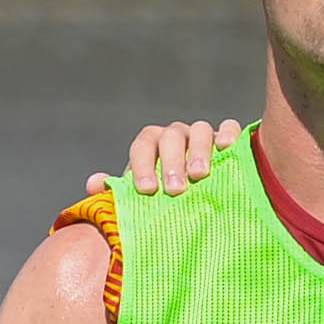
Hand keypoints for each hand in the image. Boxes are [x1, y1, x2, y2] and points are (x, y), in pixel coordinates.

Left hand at [113, 116, 247, 193]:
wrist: (192, 196)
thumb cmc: (160, 197)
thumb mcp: (137, 197)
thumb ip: (115, 191)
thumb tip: (95, 183)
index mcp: (150, 144)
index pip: (142, 146)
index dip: (143, 166)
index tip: (146, 190)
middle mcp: (174, 135)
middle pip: (171, 137)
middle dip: (171, 163)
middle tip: (175, 190)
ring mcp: (200, 134)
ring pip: (199, 130)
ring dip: (198, 151)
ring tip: (199, 175)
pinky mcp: (226, 138)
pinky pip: (229, 126)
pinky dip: (228, 133)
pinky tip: (226, 148)